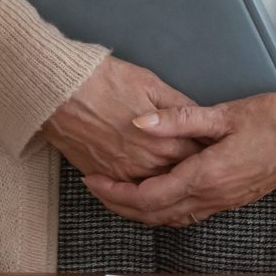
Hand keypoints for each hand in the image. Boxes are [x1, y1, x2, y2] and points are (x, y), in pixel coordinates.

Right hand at [42, 56, 202, 183]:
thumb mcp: (150, 84)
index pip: (197, 156)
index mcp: (163, 142)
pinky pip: (128, 194)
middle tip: (204, 168)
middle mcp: (146, 165)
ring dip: (168, 185)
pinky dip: (141, 192)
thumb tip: (200, 117)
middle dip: (192, 171)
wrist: (60, 91)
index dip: (207, 152)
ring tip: (180, 179)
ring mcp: (123, 175)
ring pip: (155, 191)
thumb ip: (179, 106)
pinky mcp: (103, 178)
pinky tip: (149, 186)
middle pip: (179, 177)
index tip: (215, 149)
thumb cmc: (105, 80)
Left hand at [81, 62, 275, 227]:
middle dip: (121, 206)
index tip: (94, 181)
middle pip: (155, 214)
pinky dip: (166, 208)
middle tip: (96, 189)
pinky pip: (191, 212)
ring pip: (173, 217)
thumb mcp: (224, 112)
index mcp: (207, 174)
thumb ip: (178, 118)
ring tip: (119, 193)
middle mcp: (214, 195)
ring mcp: (226, 200)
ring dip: (142, 210)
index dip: (116, 193)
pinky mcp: (234, 197)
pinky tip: (159, 194)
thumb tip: (139, 122)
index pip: (149, 195)